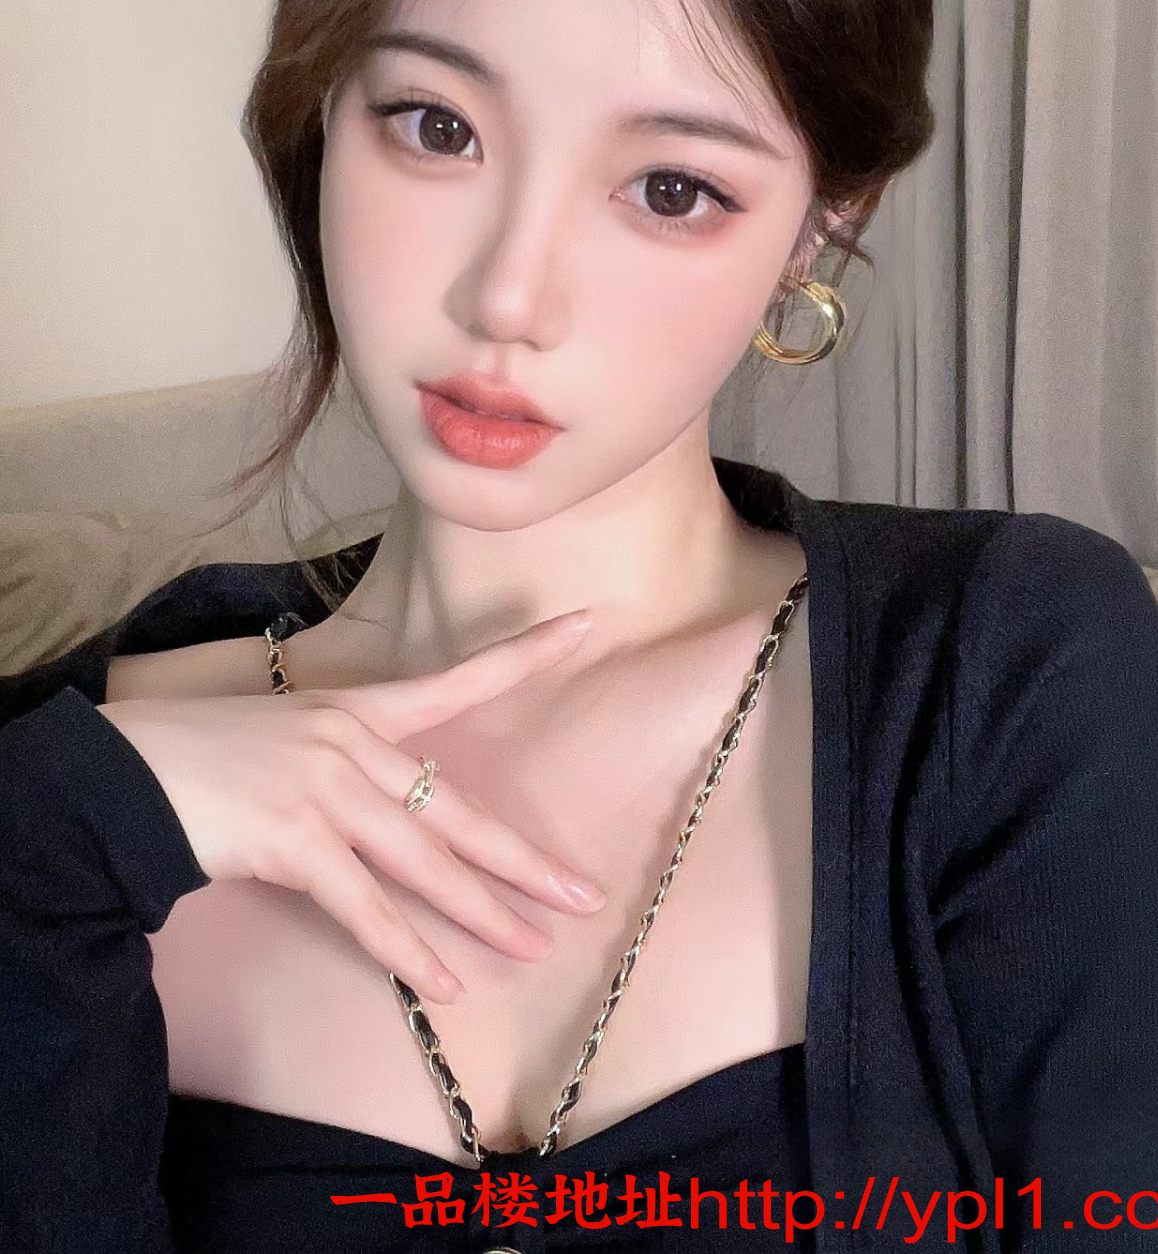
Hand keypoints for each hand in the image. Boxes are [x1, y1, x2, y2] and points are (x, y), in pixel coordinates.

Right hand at [98, 611, 604, 1002]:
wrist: (123, 772)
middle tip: (581, 894)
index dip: (524, 656)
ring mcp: (326, 791)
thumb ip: (345, 766)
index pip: (456, 680)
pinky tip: (444, 984)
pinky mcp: (296, 840)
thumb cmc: (201, 756)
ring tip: (532, 947)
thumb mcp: (286, 736)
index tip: (584, 624)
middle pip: (458, 809)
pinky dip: (408, 952)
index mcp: (355, 709)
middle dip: (523, 860)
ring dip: (482, 914)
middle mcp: (352, 744)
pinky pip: (367, 909)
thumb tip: (392, 813)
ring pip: (425, 863)